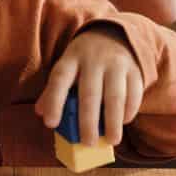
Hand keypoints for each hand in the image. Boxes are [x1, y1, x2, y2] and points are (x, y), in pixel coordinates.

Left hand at [35, 26, 143, 146]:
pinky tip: (124, 122)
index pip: (59, 79)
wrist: (114, 33)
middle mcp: (94, 59)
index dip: (54, 101)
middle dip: (88, 121)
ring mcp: (116, 63)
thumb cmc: (85, 59)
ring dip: (113, 121)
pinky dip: (129, 111)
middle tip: (87, 142)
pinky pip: (134, 93)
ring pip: (115, 96)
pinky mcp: (134, 70)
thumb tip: (41, 113)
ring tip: (112, 140)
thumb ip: (53, 89)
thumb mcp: (67, 66)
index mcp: (72, 58)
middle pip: (90, 93)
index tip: (51, 124)